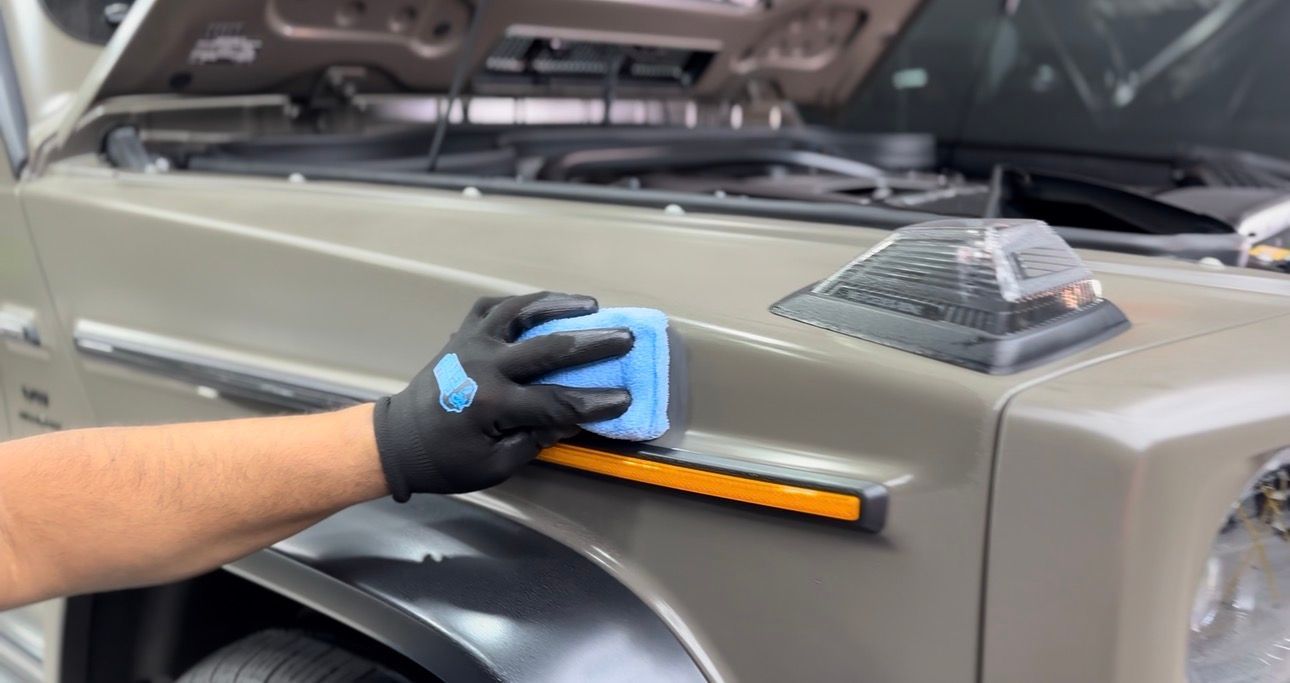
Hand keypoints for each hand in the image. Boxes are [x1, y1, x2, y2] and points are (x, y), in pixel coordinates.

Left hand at [373, 292, 633, 499]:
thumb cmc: (448, 462)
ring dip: (558, 305)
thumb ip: (536, 440)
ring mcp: (471, 343)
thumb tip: (572, 419)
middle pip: (548, 348)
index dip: (594, 403)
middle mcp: (484, 365)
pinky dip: (521, 303)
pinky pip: (494, 308)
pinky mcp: (462, 334)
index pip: (556, 402)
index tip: (626, 399)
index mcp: (492, 404)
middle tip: (625, 337)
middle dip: (592, 343)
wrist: (398, 440)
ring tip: (591, 305)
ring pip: (520, 312)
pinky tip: (543, 303)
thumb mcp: (495, 465)